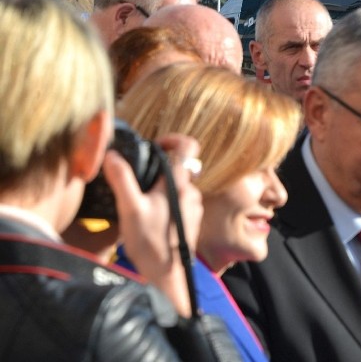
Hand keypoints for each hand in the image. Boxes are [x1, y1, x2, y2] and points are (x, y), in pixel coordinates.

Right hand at [103, 133, 202, 316]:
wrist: (165, 275)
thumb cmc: (149, 242)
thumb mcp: (130, 208)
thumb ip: (122, 180)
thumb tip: (112, 155)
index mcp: (180, 184)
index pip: (188, 147)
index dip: (173, 139)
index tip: (155, 144)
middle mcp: (192, 192)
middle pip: (180, 167)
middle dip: (159, 167)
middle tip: (139, 176)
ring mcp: (193, 207)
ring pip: (178, 186)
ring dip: (161, 187)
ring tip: (139, 199)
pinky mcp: (191, 220)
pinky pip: (179, 201)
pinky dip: (165, 201)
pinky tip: (149, 215)